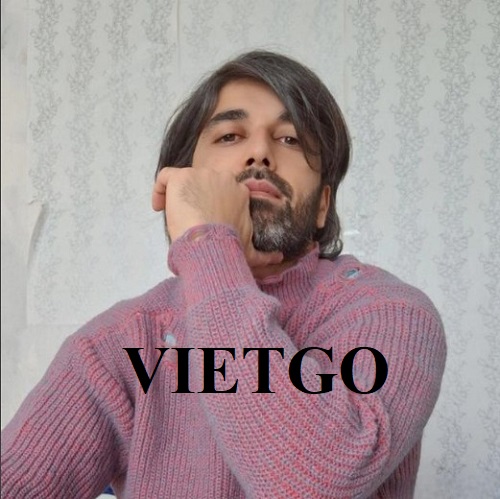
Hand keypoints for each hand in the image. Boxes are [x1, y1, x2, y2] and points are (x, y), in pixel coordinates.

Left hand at [152, 167, 282, 267]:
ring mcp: (201, 175)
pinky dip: (159, 189)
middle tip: (189, 218)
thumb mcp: (249, 251)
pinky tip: (159, 206)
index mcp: (239, 192)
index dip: (211, 203)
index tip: (205, 219)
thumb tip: (279, 259)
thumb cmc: (230, 248)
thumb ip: (264, 254)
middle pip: (204, 182)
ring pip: (186, 179)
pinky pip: (165, 176)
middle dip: (196, 198)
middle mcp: (223, 178)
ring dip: (177, 196)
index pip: (221, 190)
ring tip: (173, 216)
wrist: (211, 244)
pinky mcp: (182, 177)